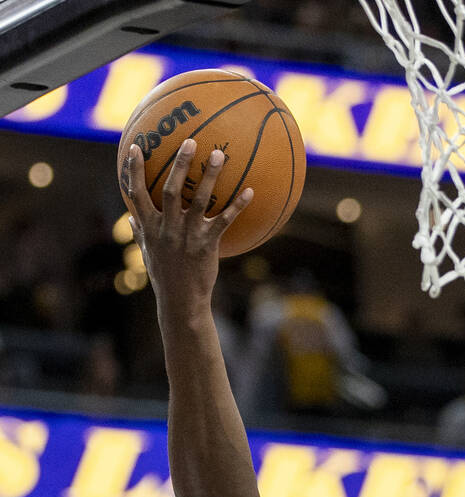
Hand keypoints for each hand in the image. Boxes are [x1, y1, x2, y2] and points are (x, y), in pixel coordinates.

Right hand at [125, 138, 252, 308]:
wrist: (181, 302)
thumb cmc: (164, 278)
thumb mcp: (147, 255)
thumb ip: (140, 234)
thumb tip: (130, 219)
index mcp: (150, 228)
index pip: (137, 194)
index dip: (134, 170)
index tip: (137, 147)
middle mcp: (168, 228)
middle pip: (170, 189)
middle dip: (179, 164)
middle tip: (190, 141)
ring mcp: (188, 236)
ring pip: (199, 200)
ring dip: (210, 176)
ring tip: (219, 155)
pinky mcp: (207, 245)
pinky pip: (224, 221)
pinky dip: (238, 205)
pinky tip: (250, 191)